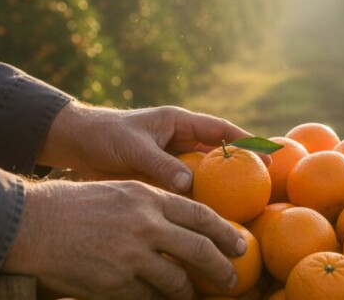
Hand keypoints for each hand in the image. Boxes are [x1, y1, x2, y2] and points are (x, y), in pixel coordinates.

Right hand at [2, 180, 245, 298]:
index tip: (240, 244)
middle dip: (220, 268)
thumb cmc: (76, 206)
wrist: (33, 224)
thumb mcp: (121, 192)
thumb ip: (154, 207)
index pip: (200, 216)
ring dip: (188, 292)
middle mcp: (146, 226)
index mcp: (149, 199)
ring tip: (192, 296)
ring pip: (176, 281)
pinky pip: (148, 299)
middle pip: (199, 250)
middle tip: (232, 280)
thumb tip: (186, 227)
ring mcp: (131, 256)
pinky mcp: (114, 283)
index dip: (225, 232)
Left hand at [38, 101, 263, 192]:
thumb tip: (189, 184)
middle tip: (264, 184)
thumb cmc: (103, 136)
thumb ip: (160, 164)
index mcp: (178, 123)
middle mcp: (180, 141)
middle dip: (242, 166)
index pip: (219, 129)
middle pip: (218, 153)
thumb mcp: (132, 147)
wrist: (76, 145)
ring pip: (204, 174)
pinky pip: (185, 190)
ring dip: (220, 188)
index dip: (246, 141)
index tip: (267, 154)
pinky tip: (207, 219)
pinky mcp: (161, 178)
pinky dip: (197, 202)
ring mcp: (171, 160)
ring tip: (242, 206)